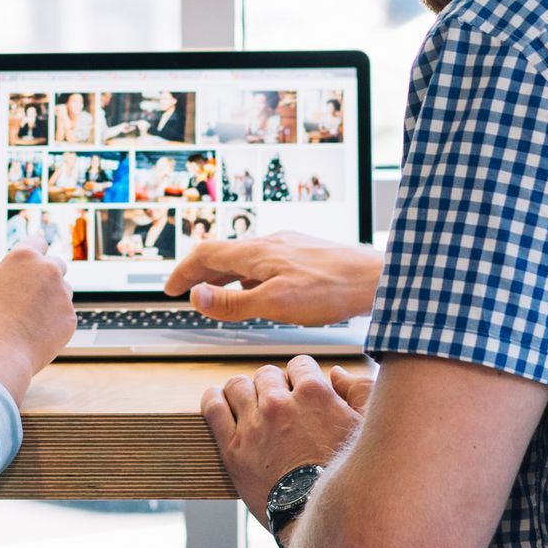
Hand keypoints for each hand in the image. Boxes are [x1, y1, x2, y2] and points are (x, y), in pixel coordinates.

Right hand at [0, 247, 74, 405]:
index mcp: (23, 256)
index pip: (37, 241)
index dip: (33, 249)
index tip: (33, 255)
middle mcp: (48, 270)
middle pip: (56, 263)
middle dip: (46, 273)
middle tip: (33, 287)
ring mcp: (62, 294)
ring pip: (61, 291)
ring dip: (50, 299)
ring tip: (28, 318)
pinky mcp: (70, 317)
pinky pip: (63, 314)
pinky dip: (53, 321)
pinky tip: (34, 333)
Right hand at [165, 229, 383, 326]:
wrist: (378, 278)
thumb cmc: (332, 290)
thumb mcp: (275, 304)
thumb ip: (232, 303)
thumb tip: (196, 296)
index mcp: (257, 252)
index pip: (205, 254)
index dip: (183, 272)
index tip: (169, 289)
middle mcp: (271, 243)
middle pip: (222, 253)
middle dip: (199, 273)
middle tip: (184, 291)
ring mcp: (289, 247)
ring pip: (245, 258)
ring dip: (223, 275)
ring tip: (215, 295)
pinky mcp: (305, 255)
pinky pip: (265, 262)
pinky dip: (247, 276)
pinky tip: (258, 291)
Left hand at [201, 355, 367, 520]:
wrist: (318, 518)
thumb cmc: (348, 477)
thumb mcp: (368, 429)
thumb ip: (359, 391)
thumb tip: (336, 373)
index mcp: (315, 394)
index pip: (299, 364)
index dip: (300, 378)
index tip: (300, 394)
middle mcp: (280, 403)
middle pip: (267, 374)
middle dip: (273, 386)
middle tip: (279, 407)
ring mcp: (254, 424)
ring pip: (238, 385)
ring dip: (245, 392)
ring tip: (249, 406)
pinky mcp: (233, 447)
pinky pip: (213, 407)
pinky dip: (213, 398)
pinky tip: (218, 399)